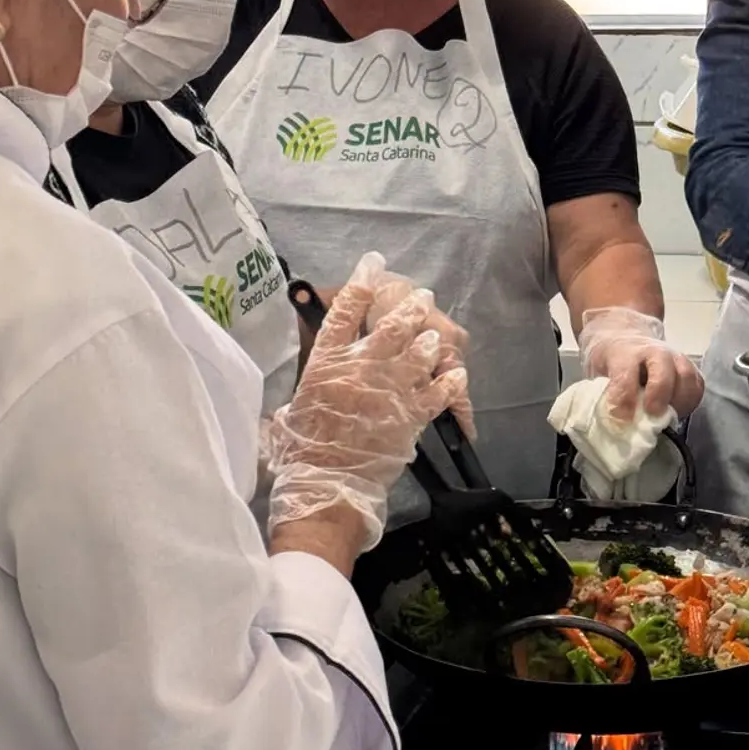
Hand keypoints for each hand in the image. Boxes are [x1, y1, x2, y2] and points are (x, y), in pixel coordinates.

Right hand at [267, 254, 469, 548]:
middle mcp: (361, 368)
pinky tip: (456, 375)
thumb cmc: (301, 451)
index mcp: (326, 363)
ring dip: (430, 342)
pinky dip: (449, 382)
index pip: (345, 311)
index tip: (372, 262)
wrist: (326, 487)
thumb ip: (307, 382)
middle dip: (410, 306)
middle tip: (422, 296)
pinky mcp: (410, 416)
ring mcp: (389, 390)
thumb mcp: (292, 408)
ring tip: (434, 337)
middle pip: (392, 324)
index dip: (361, 282)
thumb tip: (304, 368)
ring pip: (420, 352)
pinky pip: (439, 391)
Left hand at [578, 306, 703, 420]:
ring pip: (685, 375)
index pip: (624, 374)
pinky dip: (691, 401)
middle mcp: (651, 351)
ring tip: (667, 418)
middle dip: (659, 393)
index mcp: (623, 353)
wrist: (624, 337)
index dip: (624, 398)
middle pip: (662, 367)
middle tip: (653, 414)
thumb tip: (610, 427)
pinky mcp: (688, 367)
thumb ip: (603, 396)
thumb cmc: (610, 362)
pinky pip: (697, 385)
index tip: (621, 420)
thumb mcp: (597, 374)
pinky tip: (678, 412)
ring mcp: (673, 357)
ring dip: (679, 400)